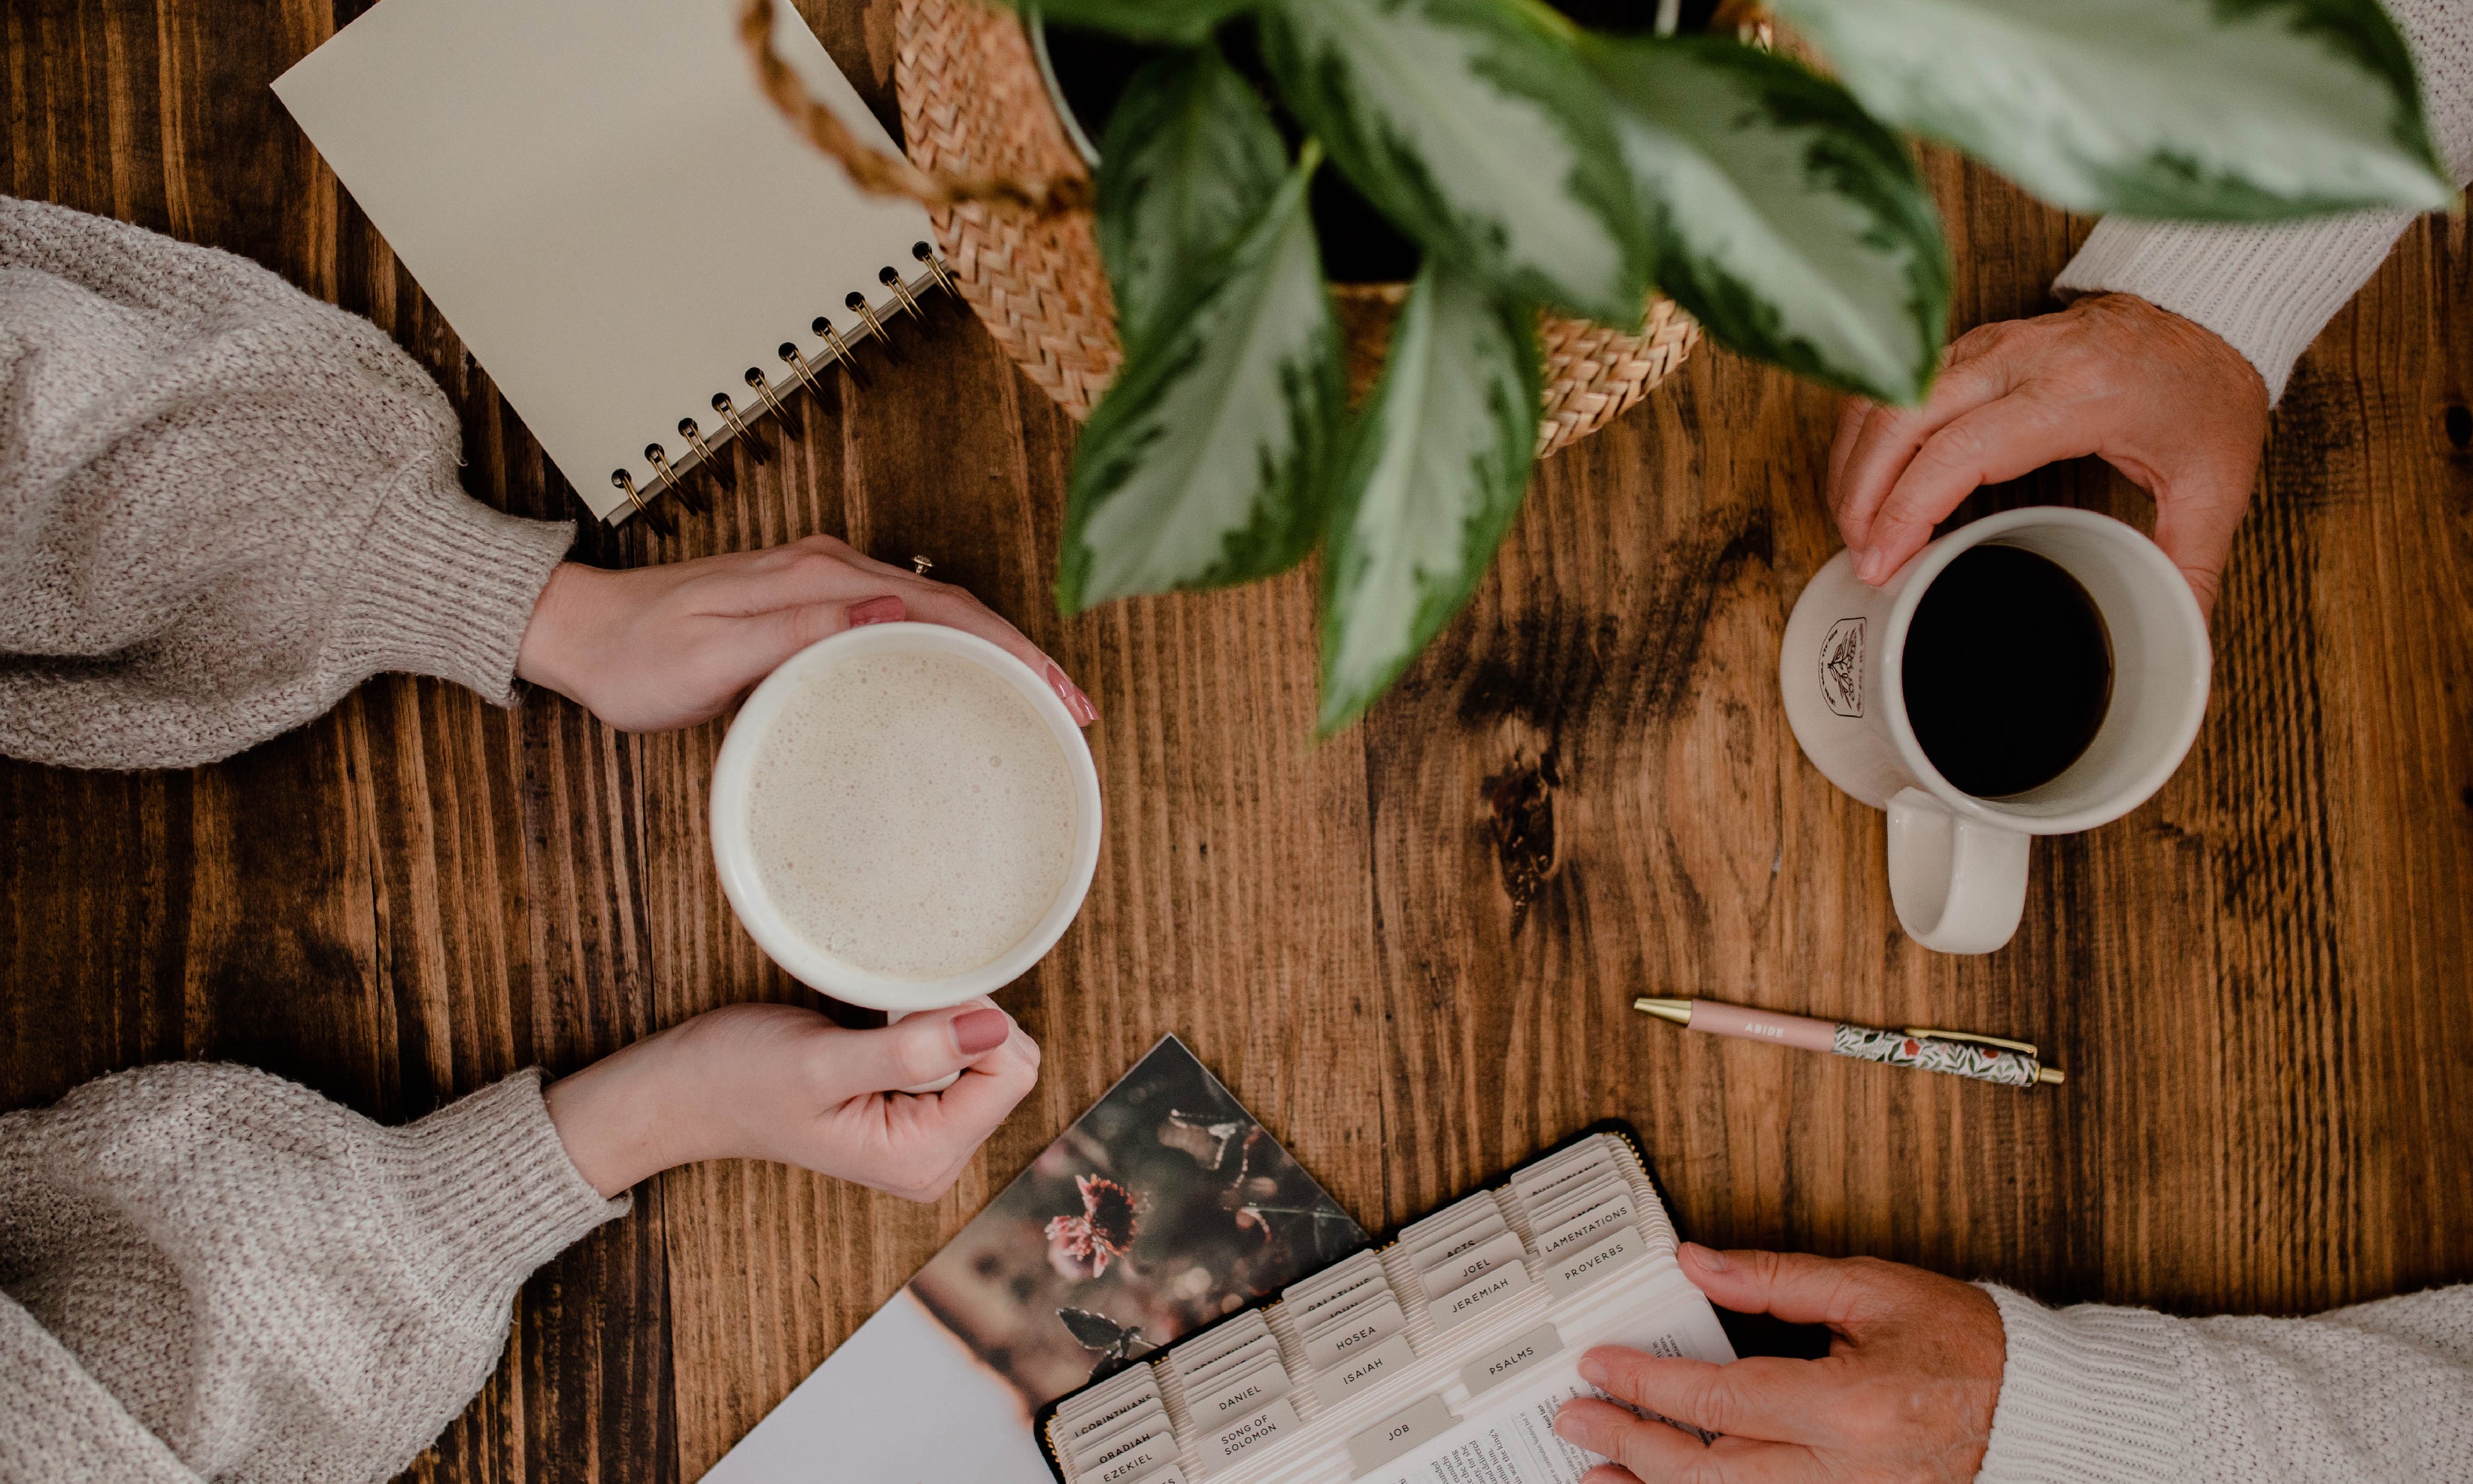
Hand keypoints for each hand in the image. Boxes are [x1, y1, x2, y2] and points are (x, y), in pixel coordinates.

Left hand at [515, 533, 1097, 731]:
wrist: (581, 633)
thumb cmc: (637, 656)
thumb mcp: (711, 655)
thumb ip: (798, 628)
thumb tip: (892, 607)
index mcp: (817, 578)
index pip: (941, 608)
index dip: (1007, 649)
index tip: (1054, 691)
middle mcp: (829, 569)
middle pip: (955, 605)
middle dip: (1022, 653)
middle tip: (1072, 709)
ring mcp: (823, 584)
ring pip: (936, 613)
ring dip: (994, 653)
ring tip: (1041, 702)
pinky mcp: (812, 605)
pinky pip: (904, 623)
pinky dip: (951, 651)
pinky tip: (968, 684)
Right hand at [543, 999, 1040, 1199]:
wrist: (686, 1091)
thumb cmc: (738, 1078)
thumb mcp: (820, 1064)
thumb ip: (910, 1053)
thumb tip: (994, 1027)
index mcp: (923, 1160)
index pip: (1012, 1072)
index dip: (972, 1021)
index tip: (908, 1005)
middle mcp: (937, 1158)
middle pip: (1010, 1063)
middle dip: (961, 1022)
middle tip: (889, 1014)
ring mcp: (929, 1137)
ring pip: (990, 1054)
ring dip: (943, 1022)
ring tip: (878, 1024)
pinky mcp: (917, 1110)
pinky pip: (962, 1055)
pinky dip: (930, 1027)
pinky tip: (881, 1029)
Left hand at [1552, 1243, 2005, 1483]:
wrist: (2038, 1407)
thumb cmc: (1966, 1344)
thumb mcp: (1870, 1289)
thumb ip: (1775, 1279)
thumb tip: (1696, 1264)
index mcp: (1847, 1409)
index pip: (1719, 1403)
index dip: (1648, 1386)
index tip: (1598, 1367)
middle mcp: (1846, 1472)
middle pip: (1712, 1473)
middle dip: (1634, 1447)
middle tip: (1576, 1422)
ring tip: (1600, 1478)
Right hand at [1828, 292, 2267, 617]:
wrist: (2213, 313)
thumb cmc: (2208, 393)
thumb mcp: (2214, 488)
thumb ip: (2190, 570)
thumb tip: (2184, 644)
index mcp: (2078, 393)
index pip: (1961, 448)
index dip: (1907, 509)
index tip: (1881, 563)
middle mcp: (2026, 357)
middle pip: (1904, 415)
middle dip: (1863, 492)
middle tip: (1859, 556)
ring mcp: (1994, 342)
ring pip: (1890, 392)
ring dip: (1857, 460)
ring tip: (1855, 525)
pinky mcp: (1978, 342)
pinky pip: (1899, 379)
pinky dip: (1869, 429)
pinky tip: (1867, 475)